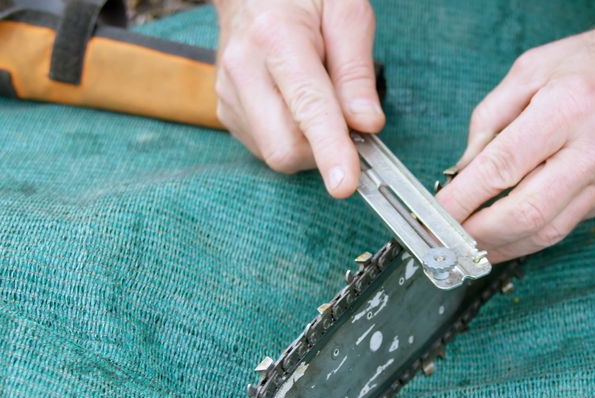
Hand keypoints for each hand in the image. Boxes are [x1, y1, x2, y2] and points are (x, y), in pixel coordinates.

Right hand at [213, 0, 383, 196]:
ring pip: (276, 153)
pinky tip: (295, 103)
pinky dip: (292, 137)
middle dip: (324, 149)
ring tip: (317, 95)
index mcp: (275, 37)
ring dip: (309, 141)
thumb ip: (356, 71)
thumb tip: (367, 124)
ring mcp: (229, 94)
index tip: (345, 183)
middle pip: (285, 147)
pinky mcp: (227, 112)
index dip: (330, 149)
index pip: (307, 107)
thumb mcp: (346, 12)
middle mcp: (243, 69)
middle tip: (346, 116)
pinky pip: (267, 147)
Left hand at [435, 16, 594, 262]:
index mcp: (568, 108)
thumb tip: (464, 166)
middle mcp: (594, 149)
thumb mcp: (537, 66)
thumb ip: (493, 116)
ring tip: (469, 250)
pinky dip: (532, 236)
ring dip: (503, 247)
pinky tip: (507, 237)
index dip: (463, 197)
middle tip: (447, 242)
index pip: (502, 165)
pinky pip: (568, 224)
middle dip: (478, 234)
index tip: (435, 213)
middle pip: (525, 212)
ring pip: (549, 230)